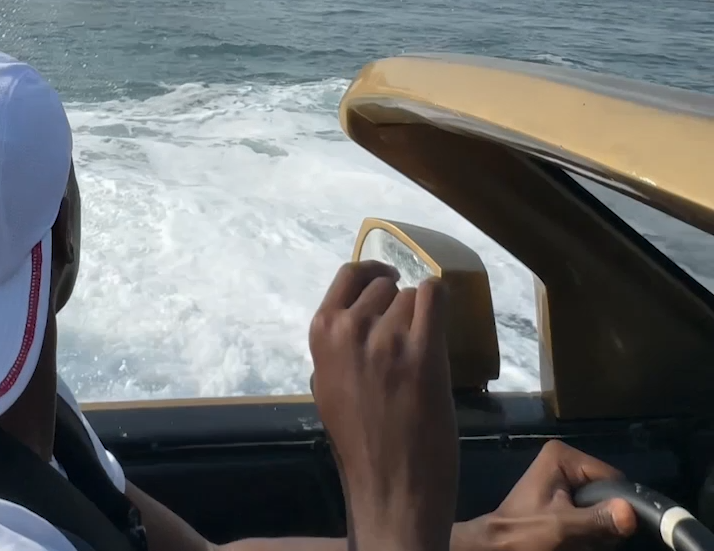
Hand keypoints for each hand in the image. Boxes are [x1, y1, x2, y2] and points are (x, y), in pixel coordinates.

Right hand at [309, 261, 457, 550]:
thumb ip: (338, 348)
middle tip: (405, 337)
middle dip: (396, 305)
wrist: (390, 489)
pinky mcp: (423, 353)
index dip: (372, 272)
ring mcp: (387, 339)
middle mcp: (350, 328)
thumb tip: (356, 316)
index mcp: (322, 335)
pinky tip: (440, 321)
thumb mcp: (327, 387)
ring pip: (411, 297)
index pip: (347, 274)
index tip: (388, 278)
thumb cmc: (359, 445)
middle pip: (384, 286)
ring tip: (420, 353)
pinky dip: (439, 302)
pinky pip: (435, 298)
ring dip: (419, 318)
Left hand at [452, 442, 636, 550]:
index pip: (612, 478)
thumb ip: (596, 519)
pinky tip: (578, 541)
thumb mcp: (562, 527)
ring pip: (602, 507)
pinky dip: (589, 531)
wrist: (498, 546)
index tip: (613, 529)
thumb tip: (631, 512)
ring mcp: (564, 479)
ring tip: (581, 540)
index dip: (618, 505)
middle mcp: (565, 461)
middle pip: (607, 493)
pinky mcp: (563, 497)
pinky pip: (590, 514)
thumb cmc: (525, 532)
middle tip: (589, 537)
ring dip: (598, 528)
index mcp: (563, 456)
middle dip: (605, 518)